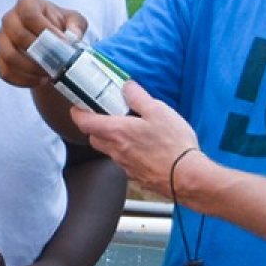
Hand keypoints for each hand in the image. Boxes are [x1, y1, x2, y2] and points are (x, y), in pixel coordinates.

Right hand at [0, 0, 90, 88]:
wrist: (49, 42)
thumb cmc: (61, 27)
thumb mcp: (74, 21)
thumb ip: (76, 26)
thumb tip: (73, 37)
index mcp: (27, 4)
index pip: (30, 15)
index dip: (45, 30)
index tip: (62, 44)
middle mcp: (9, 19)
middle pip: (18, 35)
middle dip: (39, 53)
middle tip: (57, 64)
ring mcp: (1, 39)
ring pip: (9, 56)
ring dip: (31, 69)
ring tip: (49, 74)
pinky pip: (5, 72)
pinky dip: (23, 80)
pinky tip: (39, 80)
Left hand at [72, 81, 210, 202]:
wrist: (187, 177)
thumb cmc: (173, 145)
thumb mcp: (158, 111)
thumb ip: (139, 97)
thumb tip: (127, 87)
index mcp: (117, 132)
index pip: (85, 123)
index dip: (78, 113)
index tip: (78, 107)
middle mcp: (116, 150)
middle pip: (94, 138)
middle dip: (95, 127)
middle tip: (106, 116)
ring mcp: (125, 165)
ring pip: (109, 151)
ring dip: (113, 140)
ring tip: (130, 130)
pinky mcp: (136, 176)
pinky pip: (124, 161)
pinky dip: (128, 152)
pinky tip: (144, 148)